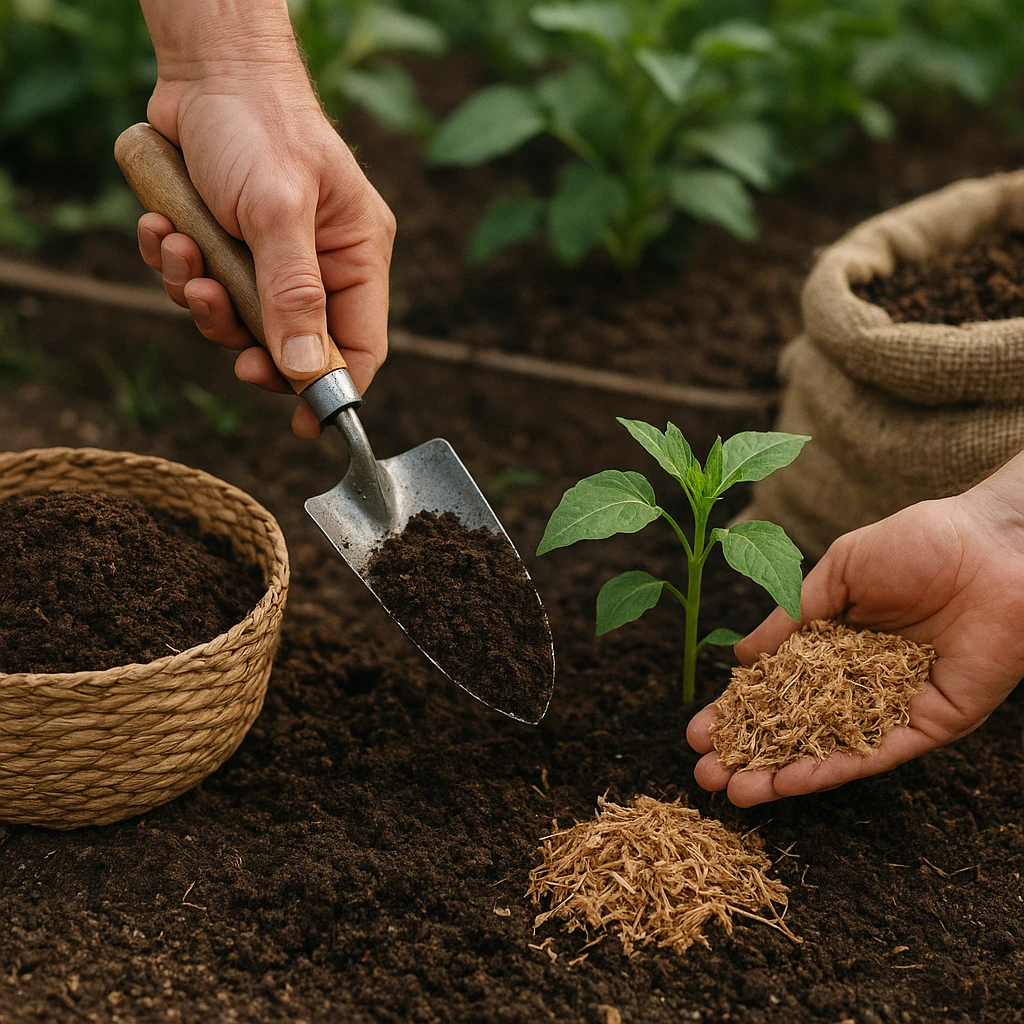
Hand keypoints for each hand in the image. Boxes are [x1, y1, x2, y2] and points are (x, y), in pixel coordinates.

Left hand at [136, 47, 394, 436]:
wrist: (205, 69)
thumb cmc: (260, 125)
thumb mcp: (279, 211)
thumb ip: (293, 293)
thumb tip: (302, 370)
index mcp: (357, 257)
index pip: (360, 345)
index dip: (334, 391)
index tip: (303, 427)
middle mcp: (320, 265)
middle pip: (293, 344)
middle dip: (246, 338)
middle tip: (219, 327)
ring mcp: (271, 259)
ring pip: (239, 320)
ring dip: (200, 297)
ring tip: (182, 249)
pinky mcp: (227, 246)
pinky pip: (202, 287)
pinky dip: (176, 266)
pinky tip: (164, 226)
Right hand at [686, 468, 1023, 806]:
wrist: (994, 547)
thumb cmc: (916, 544)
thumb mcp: (836, 574)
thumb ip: (789, 618)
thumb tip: (740, 657)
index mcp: (834, 642)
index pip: (776, 687)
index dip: (737, 711)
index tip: (698, 731)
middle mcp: (859, 680)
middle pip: (795, 727)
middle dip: (750, 753)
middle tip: (706, 774)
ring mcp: (893, 705)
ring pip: (829, 749)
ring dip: (781, 774)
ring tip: (735, 792)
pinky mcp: (930, 723)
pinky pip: (876, 754)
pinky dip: (831, 769)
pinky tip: (789, 782)